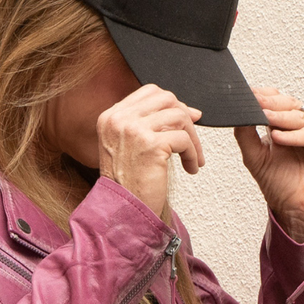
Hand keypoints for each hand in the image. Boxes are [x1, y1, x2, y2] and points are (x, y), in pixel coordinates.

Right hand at [97, 84, 204, 216]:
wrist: (122, 211)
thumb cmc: (129, 183)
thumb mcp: (131, 146)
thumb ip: (152, 124)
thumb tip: (192, 111)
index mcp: (110, 117)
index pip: (149, 92)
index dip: (172, 104)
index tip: (186, 120)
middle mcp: (119, 120)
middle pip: (166, 99)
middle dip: (185, 118)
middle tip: (191, 141)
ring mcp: (133, 130)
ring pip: (179, 117)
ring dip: (192, 138)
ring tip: (193, 158)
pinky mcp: (151, 145)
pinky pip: (184, 139)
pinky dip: (194, 154)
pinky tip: (191, 168)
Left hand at [234, 88, 303, 240]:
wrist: (298, 211)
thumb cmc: (281, 187)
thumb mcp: (255, 157)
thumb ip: (245, 135)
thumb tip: (238, 114)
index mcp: (283, 124)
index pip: (274, 101)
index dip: (261, 96)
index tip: (246, 94)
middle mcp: (300, 125)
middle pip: (288, 104)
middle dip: (270, 103)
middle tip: (255, 101)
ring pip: (300, 116)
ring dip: (281, 117)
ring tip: (265, 118)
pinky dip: (296, 135)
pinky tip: (279, 137)